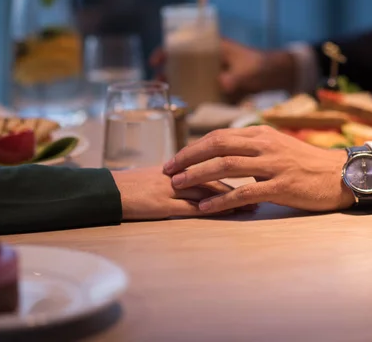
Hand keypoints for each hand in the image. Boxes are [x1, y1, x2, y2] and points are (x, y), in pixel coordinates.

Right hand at [112, 166, 253, 219]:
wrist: (107, 192)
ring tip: (255, 202)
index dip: (234, 165)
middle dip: (240, 180)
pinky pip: (193, 207)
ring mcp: (171, 189)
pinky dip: (213, 208)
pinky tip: (229, 211)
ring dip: (233, 196)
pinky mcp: (164, 205)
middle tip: (263, 184)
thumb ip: (179, 175)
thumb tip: (198, 176)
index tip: (254, 168)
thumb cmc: (131, 184)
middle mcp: (177, 174)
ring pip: (208, 189)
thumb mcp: (157, 175)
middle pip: (215, 174)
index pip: (209, 160)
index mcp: (177, 166)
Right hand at [149, 39, 297, 95]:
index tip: (155, 61)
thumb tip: (224, 83)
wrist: (276, 76)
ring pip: (185, 78)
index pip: (182, 44)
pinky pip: (196, 92)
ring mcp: (209, 75)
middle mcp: (207, 60)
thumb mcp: (248, 69)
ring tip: (164, 99)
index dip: (165, 51)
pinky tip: (180, 109)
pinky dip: (187, 98)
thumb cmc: (261, 65)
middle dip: (165, 72)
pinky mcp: (215, 89)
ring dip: (174, 87)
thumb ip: (237, 77)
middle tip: (157, 85)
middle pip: (178, 63)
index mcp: (212, 47)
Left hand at [163, 126, 354, 212]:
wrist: (341, 174)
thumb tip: (221, 152)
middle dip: (187, 157)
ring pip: (226, 166)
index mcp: (260, 134)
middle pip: (216, 146)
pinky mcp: (281, 186)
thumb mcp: (276, 146)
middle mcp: (264, 144)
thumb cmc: (305, 163)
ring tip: (177, 185)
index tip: (175, 158)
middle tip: (167, 170)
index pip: (218, 136)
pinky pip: (244, 192)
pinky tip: (205, 206)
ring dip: (197, 175)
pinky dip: (221, 199)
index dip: (193, 147)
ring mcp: (273, 164)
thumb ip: (251, 147)